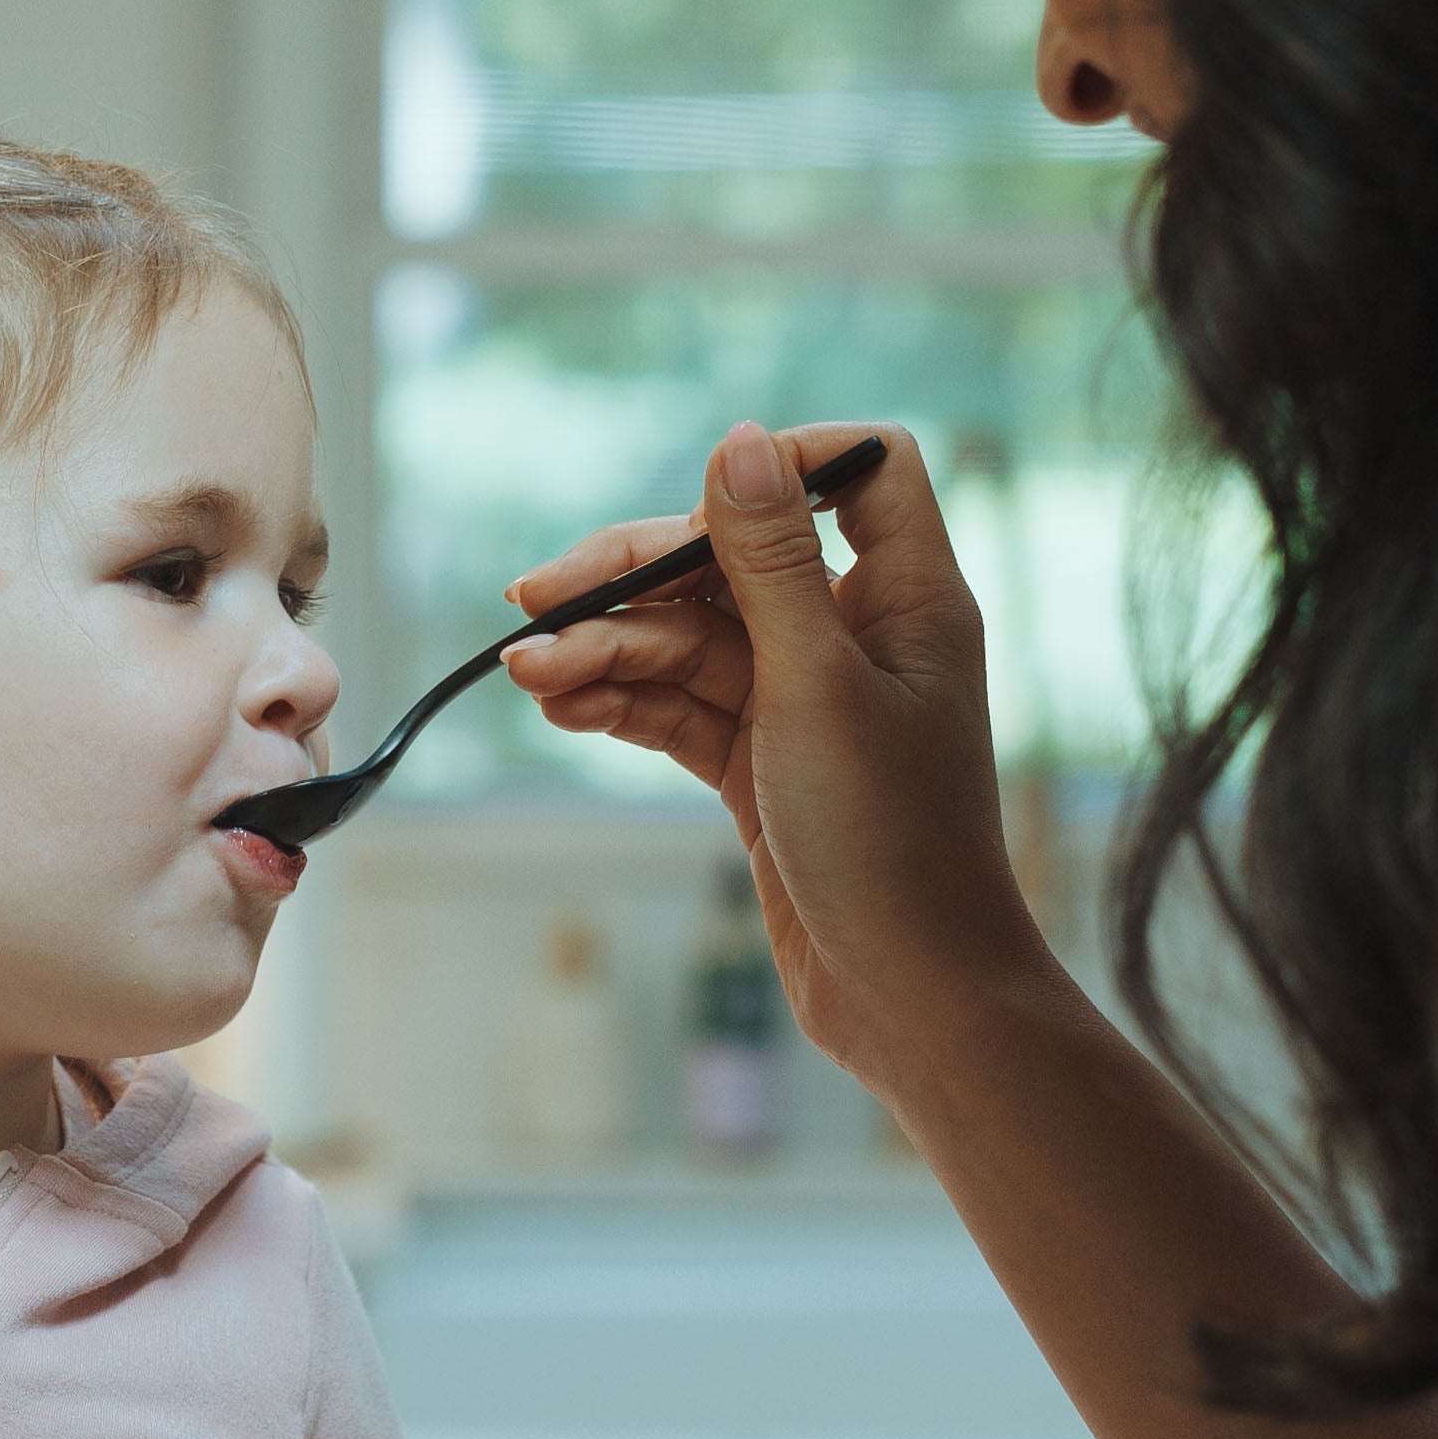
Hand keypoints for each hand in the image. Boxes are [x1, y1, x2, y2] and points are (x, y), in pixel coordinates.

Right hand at [500, 422, 1035, 1089]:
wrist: (911, 998)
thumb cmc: (890, 843)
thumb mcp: (816, 685)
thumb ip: (769, 562)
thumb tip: (738, 440)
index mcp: (907, 598)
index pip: (861, 472)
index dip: (781, 467)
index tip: (699, 499)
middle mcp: (859, 637)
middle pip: (734, 559)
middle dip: (635, 575)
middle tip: (535, 598)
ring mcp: (806, 703)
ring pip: (691, 640)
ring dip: (607, 648)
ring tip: (526, 673)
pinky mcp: (763, 765)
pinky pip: (679, 707)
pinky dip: (620, 702)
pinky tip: (557, 706)